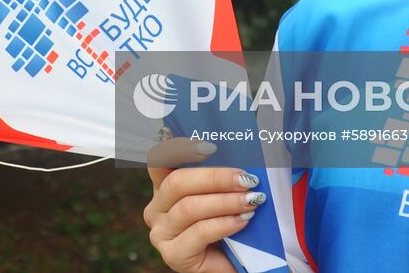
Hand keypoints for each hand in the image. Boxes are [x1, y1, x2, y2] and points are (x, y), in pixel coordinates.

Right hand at [144, 137, 265, 272]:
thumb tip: (241, 156)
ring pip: (189, 208)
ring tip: (252, 201)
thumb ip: (218, 178)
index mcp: (163, 188)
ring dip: (225, 202)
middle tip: (245, 179)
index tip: (208, 147)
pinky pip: (199, 232)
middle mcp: (156, 208)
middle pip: (177, 182)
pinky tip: (243, 220)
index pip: (158, 160)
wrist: (230, 266)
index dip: (177, 149)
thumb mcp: (219, 196)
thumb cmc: (227, 227)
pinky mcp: (173, 255)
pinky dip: (224, 223)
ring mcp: (161, 233)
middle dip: (214, 178)